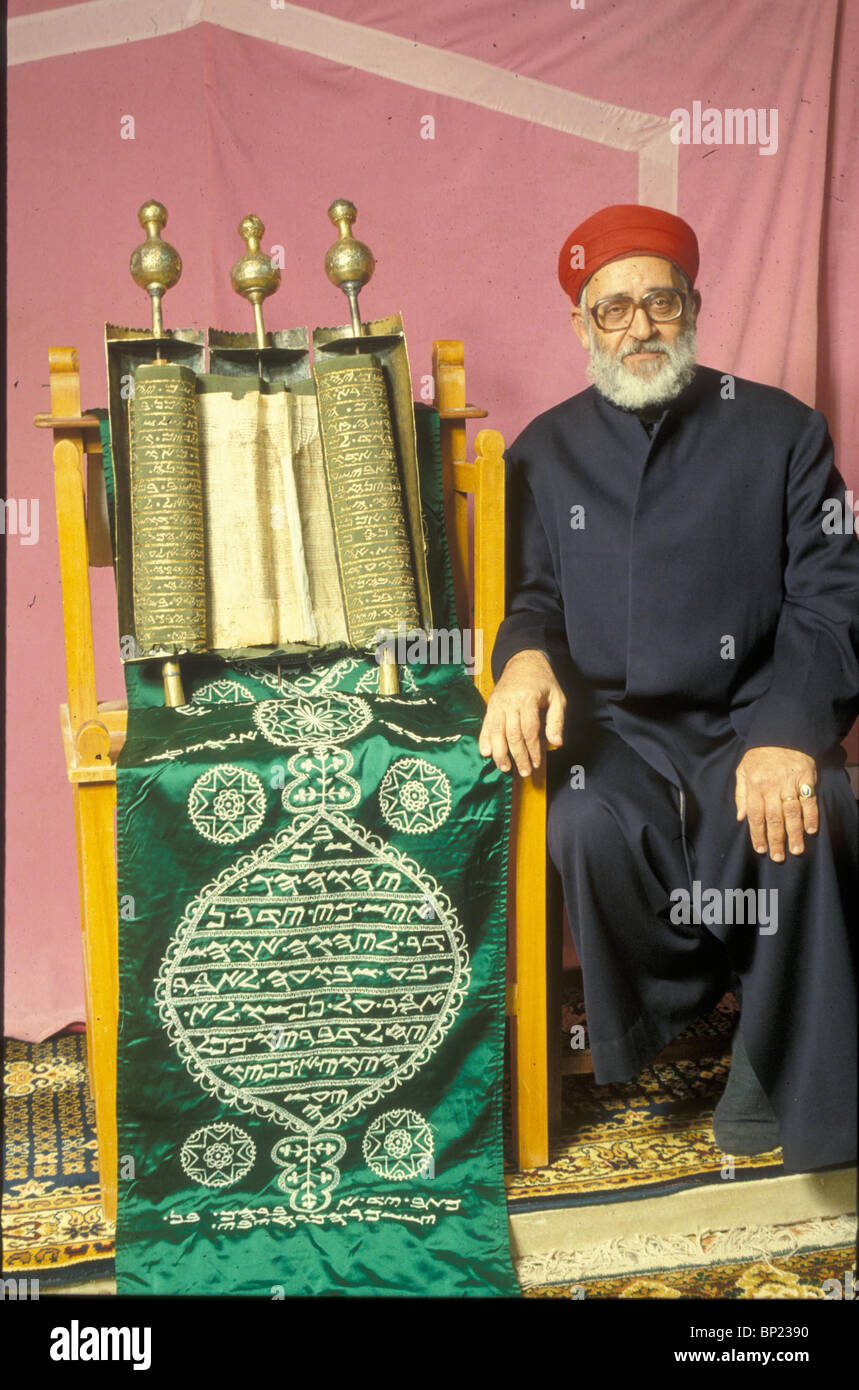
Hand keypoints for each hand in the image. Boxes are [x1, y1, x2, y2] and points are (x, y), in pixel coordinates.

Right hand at [478, 649, 565, 775]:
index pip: (530, 731)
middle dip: (518, 756)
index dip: (533, 750)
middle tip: (524, 772)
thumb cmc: (542, 681)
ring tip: (504, 767)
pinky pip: (486, 725)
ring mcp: (498, 704)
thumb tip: (556, 743)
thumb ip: (557, 721)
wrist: (523, 662)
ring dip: (499, 752)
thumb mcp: (557, 697)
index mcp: (528, 699)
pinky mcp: (490, 706)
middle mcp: (510, 702)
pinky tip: (485, 752)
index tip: (537, 764)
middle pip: (512, 734)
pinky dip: (484, 739)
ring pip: (496, 732)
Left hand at [735, 746, 817, 860]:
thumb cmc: (759, 755)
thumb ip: (740, 795)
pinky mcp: (806, 778)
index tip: (761, 850)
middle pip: (774, 818)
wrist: (781, 733)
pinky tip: (811, 830)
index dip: (757, 835)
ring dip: (794, 833)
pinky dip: (811, 816)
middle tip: (778, 857)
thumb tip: (740, 818)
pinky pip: (809, 801)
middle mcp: (772, 786)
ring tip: (796, 850)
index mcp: (754, 785)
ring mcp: (790, 783)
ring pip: (792, 813)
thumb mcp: (742, 771)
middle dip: (776, 840)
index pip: (755, 815)